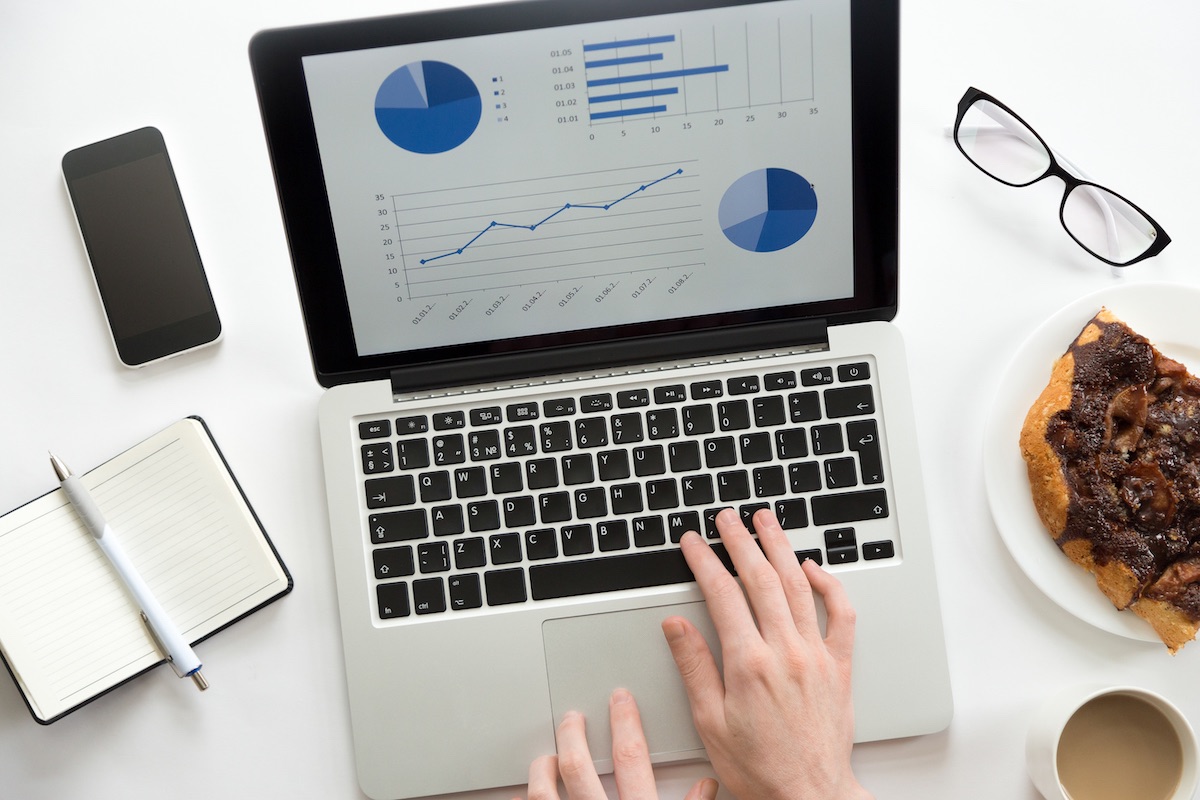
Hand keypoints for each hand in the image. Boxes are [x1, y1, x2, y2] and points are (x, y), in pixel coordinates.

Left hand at [518, 688, 718, 799]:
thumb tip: (707, 785)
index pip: (630, 757)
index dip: (625, 722)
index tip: (620, 698)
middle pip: (577, 767)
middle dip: (572, 735)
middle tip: (572, 718)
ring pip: (545, 794)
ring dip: (543, 770)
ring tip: (546, 758)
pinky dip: (529, 798)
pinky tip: (530, 792)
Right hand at [663, 507, 870, 799]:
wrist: (808, 795)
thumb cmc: (758, 768)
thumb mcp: (710, 722)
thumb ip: (694, 667)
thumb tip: (675, 626)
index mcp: (749, 664)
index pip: (722, 594)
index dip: (704, 561)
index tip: (693, 542)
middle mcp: (786, 652)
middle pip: (761, 579)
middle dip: (740, 541)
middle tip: (727, 518)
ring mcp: (816, 656)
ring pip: (799, 586)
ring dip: (780, 548)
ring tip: (766, 522)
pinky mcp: (839, 666)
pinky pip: (841, 615)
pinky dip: (829, 585)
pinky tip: (813, 568)